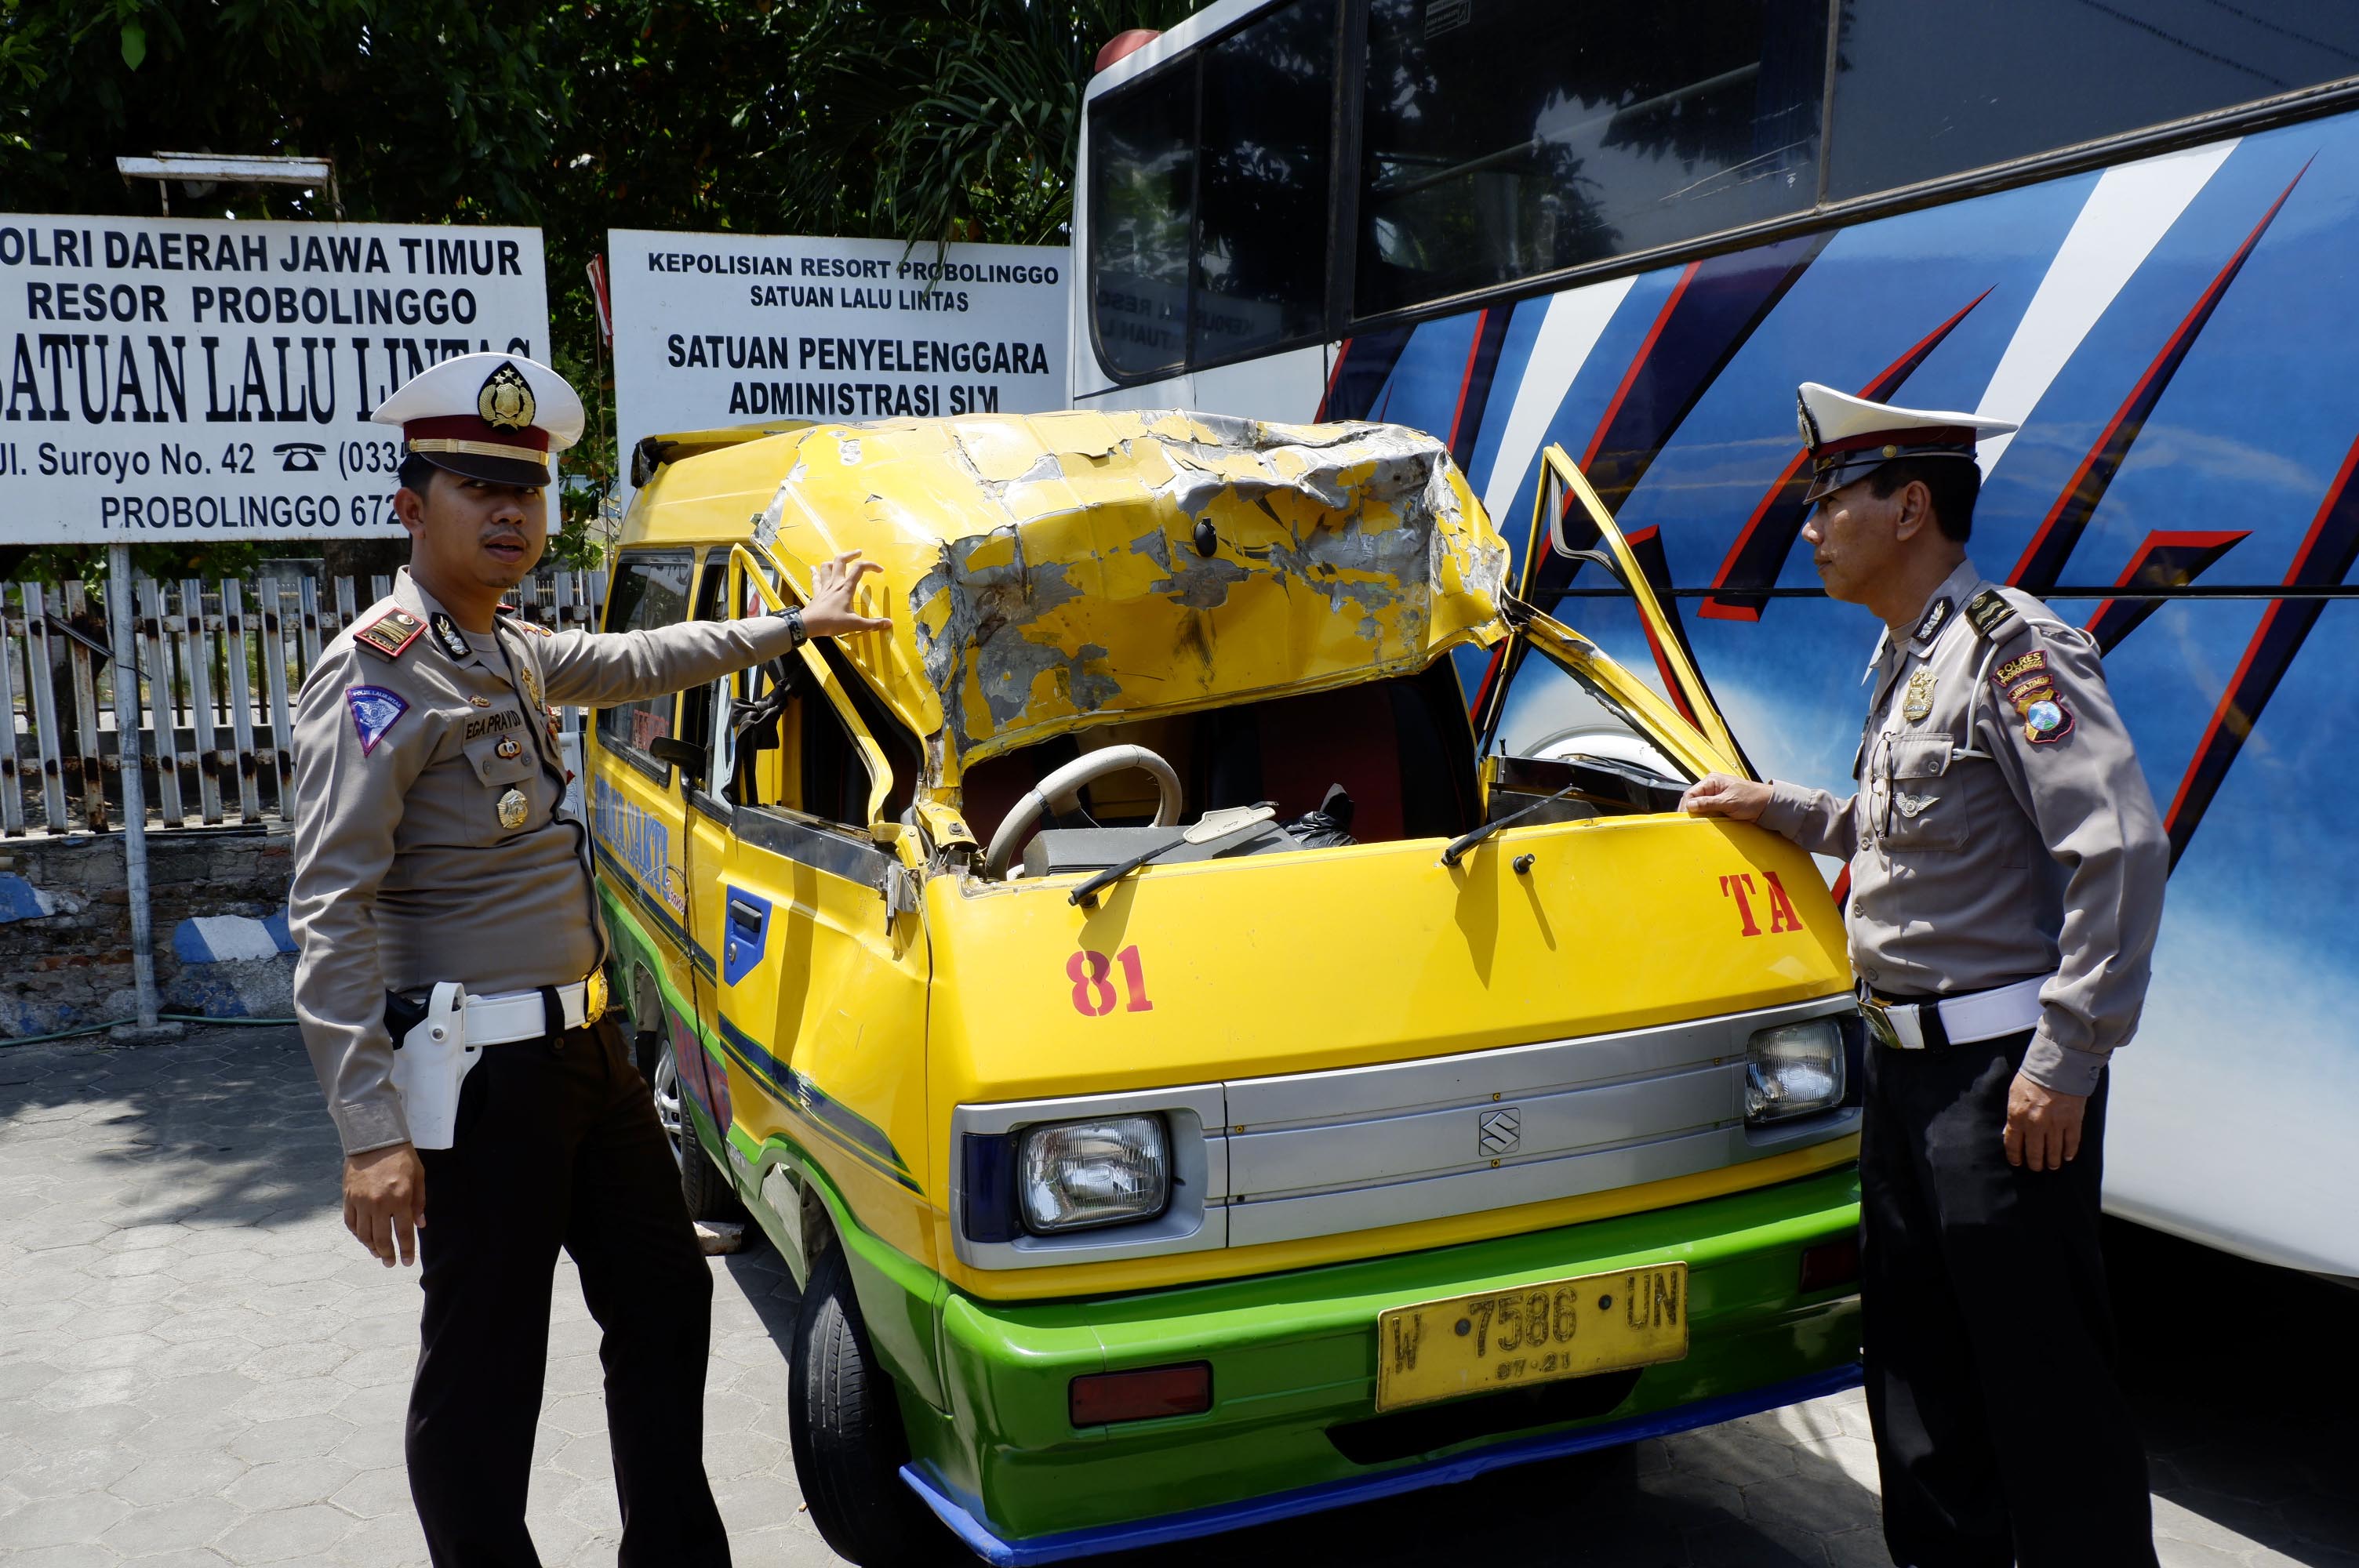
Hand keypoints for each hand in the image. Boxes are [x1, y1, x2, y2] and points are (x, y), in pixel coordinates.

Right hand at [344, 1144, 425, 1266]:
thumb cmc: (401, 1157)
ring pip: (364, 1234)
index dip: (405, 1250)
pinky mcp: (348, 1198)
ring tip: (378, 1254)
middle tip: (390, 1263)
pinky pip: (350, 1223)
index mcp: (400, 1199)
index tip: (407, 1262)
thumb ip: (419, 1202)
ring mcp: (361, 1202)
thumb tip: (420, 1225)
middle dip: (387, 1254)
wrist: (374, 1139)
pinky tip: (363, 1239)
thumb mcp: (418, 1177)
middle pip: (382, 1238)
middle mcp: (379, 1204)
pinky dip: (357, 1234)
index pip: (404, 1233)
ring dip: (371, 1247)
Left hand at [801, 551, 890, 638]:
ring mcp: (824, 587)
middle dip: (851, 554)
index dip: (871, 566)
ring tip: (839, 562)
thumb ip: (872, 624)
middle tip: (858, 553)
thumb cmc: (831, 622)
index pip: (859, 569)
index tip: (880, 570)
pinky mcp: (817, 593)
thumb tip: (889, 623)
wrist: (808, 625)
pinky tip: (813, 568)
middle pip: (841, 561)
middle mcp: (835, 583)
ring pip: (827, 567)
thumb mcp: (854, 624)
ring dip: (834, 562)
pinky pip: (815, 579)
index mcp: (846, 588)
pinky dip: (815, 572)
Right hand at [1680, 773, 1771, 821]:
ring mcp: (1716, 795)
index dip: (1686, 806)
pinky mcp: (1720, 804)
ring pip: (1700, 806)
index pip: (1691, 793)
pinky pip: (1708, 810)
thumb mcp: (1728, 801)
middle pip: (1694, 799)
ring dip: (1699, 815)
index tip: (1685, 818)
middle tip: (1689, 823)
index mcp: (1712, 780)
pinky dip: (1706, 817)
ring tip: (1697, 824)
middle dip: (1691, 811)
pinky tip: (1705, 823)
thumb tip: (1690, 805)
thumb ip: (1708, 803)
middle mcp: (1712, 786)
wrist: (1768, 805)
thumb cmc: (1752, 798)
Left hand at [2002, 1072, 2086, 1171]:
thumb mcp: (2013, 1094)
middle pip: (2034, 1153)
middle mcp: (2036, 1124)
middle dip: (2035, 1164)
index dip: (2015, 1157)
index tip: (2017, 1163)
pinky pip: (2071, 1143)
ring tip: (2052, 1165)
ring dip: (2052, 1162)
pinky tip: (2067, 1157)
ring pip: (2054, 1152)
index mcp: (2017, 1116)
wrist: (2057, 1065)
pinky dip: (2069, 1152)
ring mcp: (2056, 1124)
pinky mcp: (2073, 1121)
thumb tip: (2010, 1132)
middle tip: (2036, 1167)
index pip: (2013, 1145)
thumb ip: (2012, 1115)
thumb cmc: (2032, 1078)